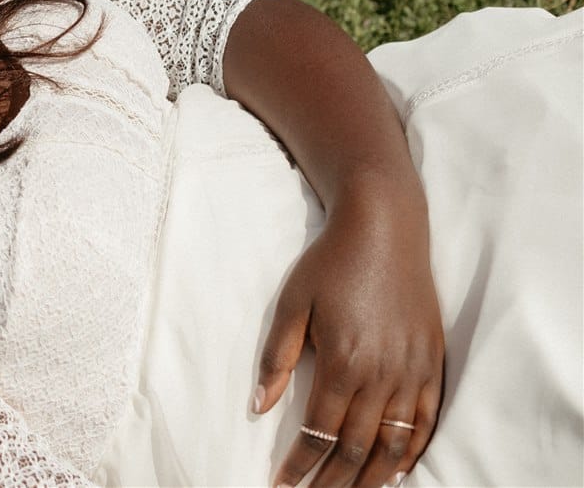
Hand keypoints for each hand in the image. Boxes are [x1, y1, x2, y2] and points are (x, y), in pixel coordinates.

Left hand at [257, 193, 444, 487]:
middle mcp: (382, 375)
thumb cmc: (331, 263)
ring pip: (396, 444)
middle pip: (358, 449)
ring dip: (373, 477)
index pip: (319, 433)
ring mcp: (413, 372)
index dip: (300, 464)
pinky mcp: (434, 363)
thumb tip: (258, 406)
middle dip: (334, 481)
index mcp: (343, 363)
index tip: (283, 484)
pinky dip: (413, 451)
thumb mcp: (291, 304)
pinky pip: (428, 422)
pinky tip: (397, 469)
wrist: (386, 230)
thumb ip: (276, 359)